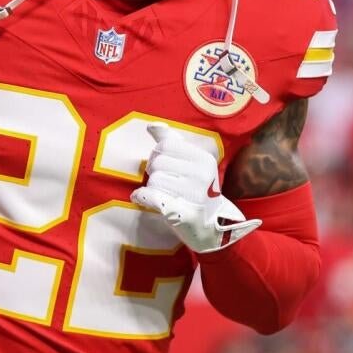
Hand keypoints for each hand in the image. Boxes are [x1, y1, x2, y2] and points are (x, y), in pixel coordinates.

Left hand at [129, 123, 261, 252]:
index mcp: (204, 159)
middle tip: (163, 182)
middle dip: (154, 172)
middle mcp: (201, 175)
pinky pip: (150, 196)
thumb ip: (172, 141)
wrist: (211, 227)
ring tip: (163, 194)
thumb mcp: (191, 163)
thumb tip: (152, 125)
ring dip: (151, 187)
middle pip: (158, 163)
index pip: (167, 144)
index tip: (163, 165)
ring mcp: (193, 195)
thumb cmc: (196, 190)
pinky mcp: (182, 213)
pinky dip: (141, 196)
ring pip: (153, 180)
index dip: (158, 154)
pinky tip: (141, 198)